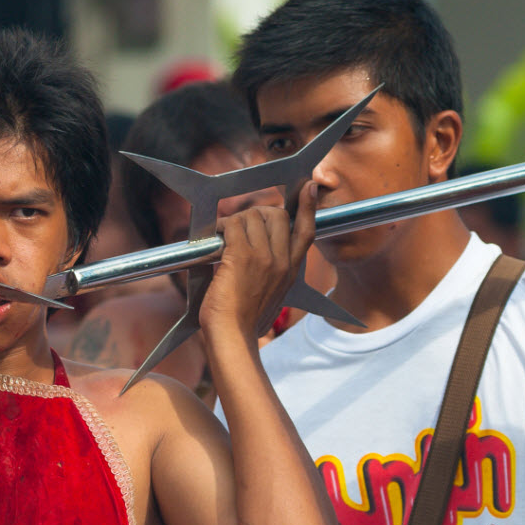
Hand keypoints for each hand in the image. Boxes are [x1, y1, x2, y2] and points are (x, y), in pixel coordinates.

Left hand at [202, 184, 317, 341]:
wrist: (233, 336)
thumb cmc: (244, 323)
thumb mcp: (272, 297)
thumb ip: (272, 275)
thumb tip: (258, 260)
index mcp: (292, 271)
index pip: (307, 230)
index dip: (308, 206)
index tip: (308, 187)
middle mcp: (283, 261)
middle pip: (277, 215)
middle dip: (256, 214)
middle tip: (238, 228)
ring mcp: (264, 258)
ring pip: (253, 216)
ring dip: (235, 221)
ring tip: (223, 236)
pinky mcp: (242, 257)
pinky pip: (233, 226)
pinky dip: (222, 227)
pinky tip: (216, 238)